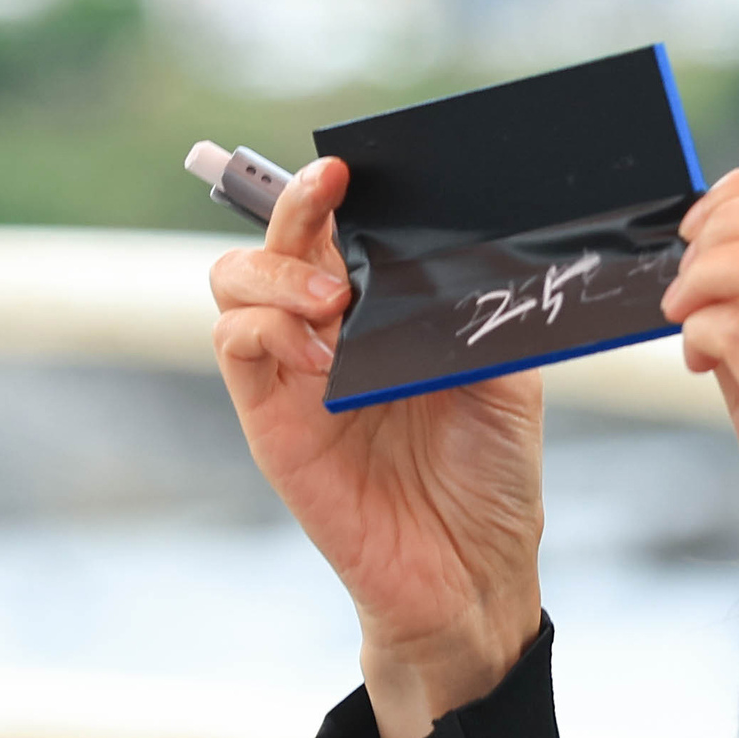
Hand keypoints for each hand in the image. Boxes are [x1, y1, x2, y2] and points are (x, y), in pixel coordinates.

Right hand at [208, 155, 547, 737]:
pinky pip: (235, 347)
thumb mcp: (506, 375)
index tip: (346, 166)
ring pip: (232, 283)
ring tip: (330, 301)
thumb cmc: (492, 475)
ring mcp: (292, 374)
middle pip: (271, 241)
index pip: (335, 228)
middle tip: (330, 206)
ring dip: (274, 272)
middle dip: (289, 210)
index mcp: (383, 310)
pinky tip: (318, 354)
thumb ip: (473, 309)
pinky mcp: (270, 420)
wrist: (472, 571)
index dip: (327, 191)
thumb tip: (455, 245)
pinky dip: (265, 329)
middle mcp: (329, 332)